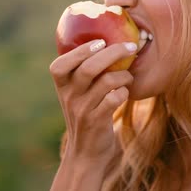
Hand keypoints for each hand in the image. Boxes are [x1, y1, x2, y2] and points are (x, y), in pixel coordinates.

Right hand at [49, 39, 135, 163]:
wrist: (87, 153)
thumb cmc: (87, 113)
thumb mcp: (77, 93)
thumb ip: (84, 70)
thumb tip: (107, 38)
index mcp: (61, 86)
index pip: (60, 65)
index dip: (80, 51)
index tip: (100, 41)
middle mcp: (69, 97)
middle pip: (89, 68)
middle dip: (113, 53)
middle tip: (130, 47)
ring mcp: (82, 110)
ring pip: (106, 82)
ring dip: (123, 75)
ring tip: (128, 76)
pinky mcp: (97, 122)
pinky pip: (114, 99)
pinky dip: (124, 92)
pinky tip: (125, 94)